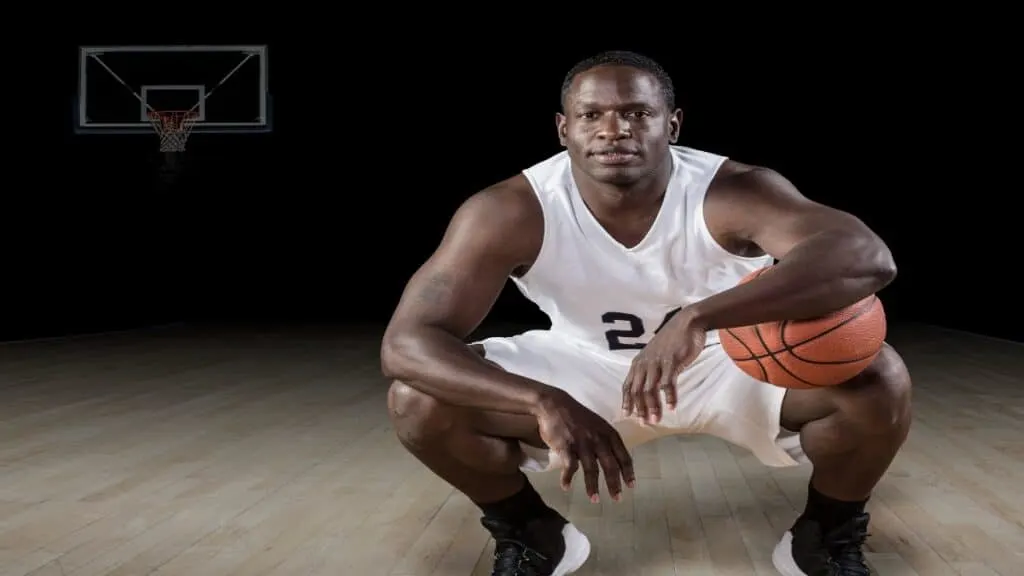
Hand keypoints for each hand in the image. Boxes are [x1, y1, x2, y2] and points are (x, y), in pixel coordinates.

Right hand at [534, 389, 634, 502]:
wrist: (554, 404)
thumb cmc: (577, 416)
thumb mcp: (597, 424)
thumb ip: (605, 440)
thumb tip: (613, 459)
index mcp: (608, 433)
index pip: (623, 456)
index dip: (628, 472)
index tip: (631, 486)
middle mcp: (598, 439)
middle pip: (610, 466)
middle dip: (614, 484)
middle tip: (617, 499)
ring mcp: (582, 443)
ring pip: (591, 469)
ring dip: (592, 486)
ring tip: (595, 499)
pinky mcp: (566, 446)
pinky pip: (569, 466)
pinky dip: (567, 478)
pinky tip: (566, 487)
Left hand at [622, 307, 706, 423]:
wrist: (686, 322)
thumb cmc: (671, 341)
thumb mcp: (655, 356)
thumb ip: (650, 371)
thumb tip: (649, 390)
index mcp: (638, 362)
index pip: (627, 385)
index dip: (627, 401)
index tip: (628, 416)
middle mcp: (644, 363)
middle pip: (637, 390)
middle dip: (639, 408)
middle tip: (644, 423)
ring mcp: (657, 362)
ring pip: (650, 388)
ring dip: (653, 406)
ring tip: (655, 420)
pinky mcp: (671, 361)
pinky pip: (668, 382)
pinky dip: (669, 396)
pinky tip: (672, 407)